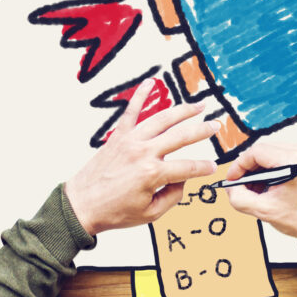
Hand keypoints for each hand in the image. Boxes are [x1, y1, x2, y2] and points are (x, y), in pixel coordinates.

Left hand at [63, 78, 217, 235]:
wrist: (80, 206)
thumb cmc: (113, 212)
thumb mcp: (150, 214)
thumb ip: (172, 196)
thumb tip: (182, 180)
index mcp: (152, 174)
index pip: (188, 167)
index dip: (203, 168)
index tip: (212, 168)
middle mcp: (143, 153)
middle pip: (180, 136)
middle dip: (202, 130)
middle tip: (216, 126)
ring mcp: (130, 141)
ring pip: (162, 119)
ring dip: (183, 110)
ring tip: (198, 106)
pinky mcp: (117, 136)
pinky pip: (131, 111)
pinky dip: (141, 95)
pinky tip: (151, 82)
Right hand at [223, 142, 296, 239]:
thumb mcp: (266, 211)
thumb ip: (240, 198)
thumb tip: (230, 188)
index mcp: (295, 160)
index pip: (256, 152)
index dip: (239, 166)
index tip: (232, 179)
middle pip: (264, 151)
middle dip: (249, 168)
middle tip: (242, 186)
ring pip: (273, 153)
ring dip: (261, 169)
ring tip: (257, 189)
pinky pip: (284, 156)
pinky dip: (273, 169)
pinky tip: (270, 185)